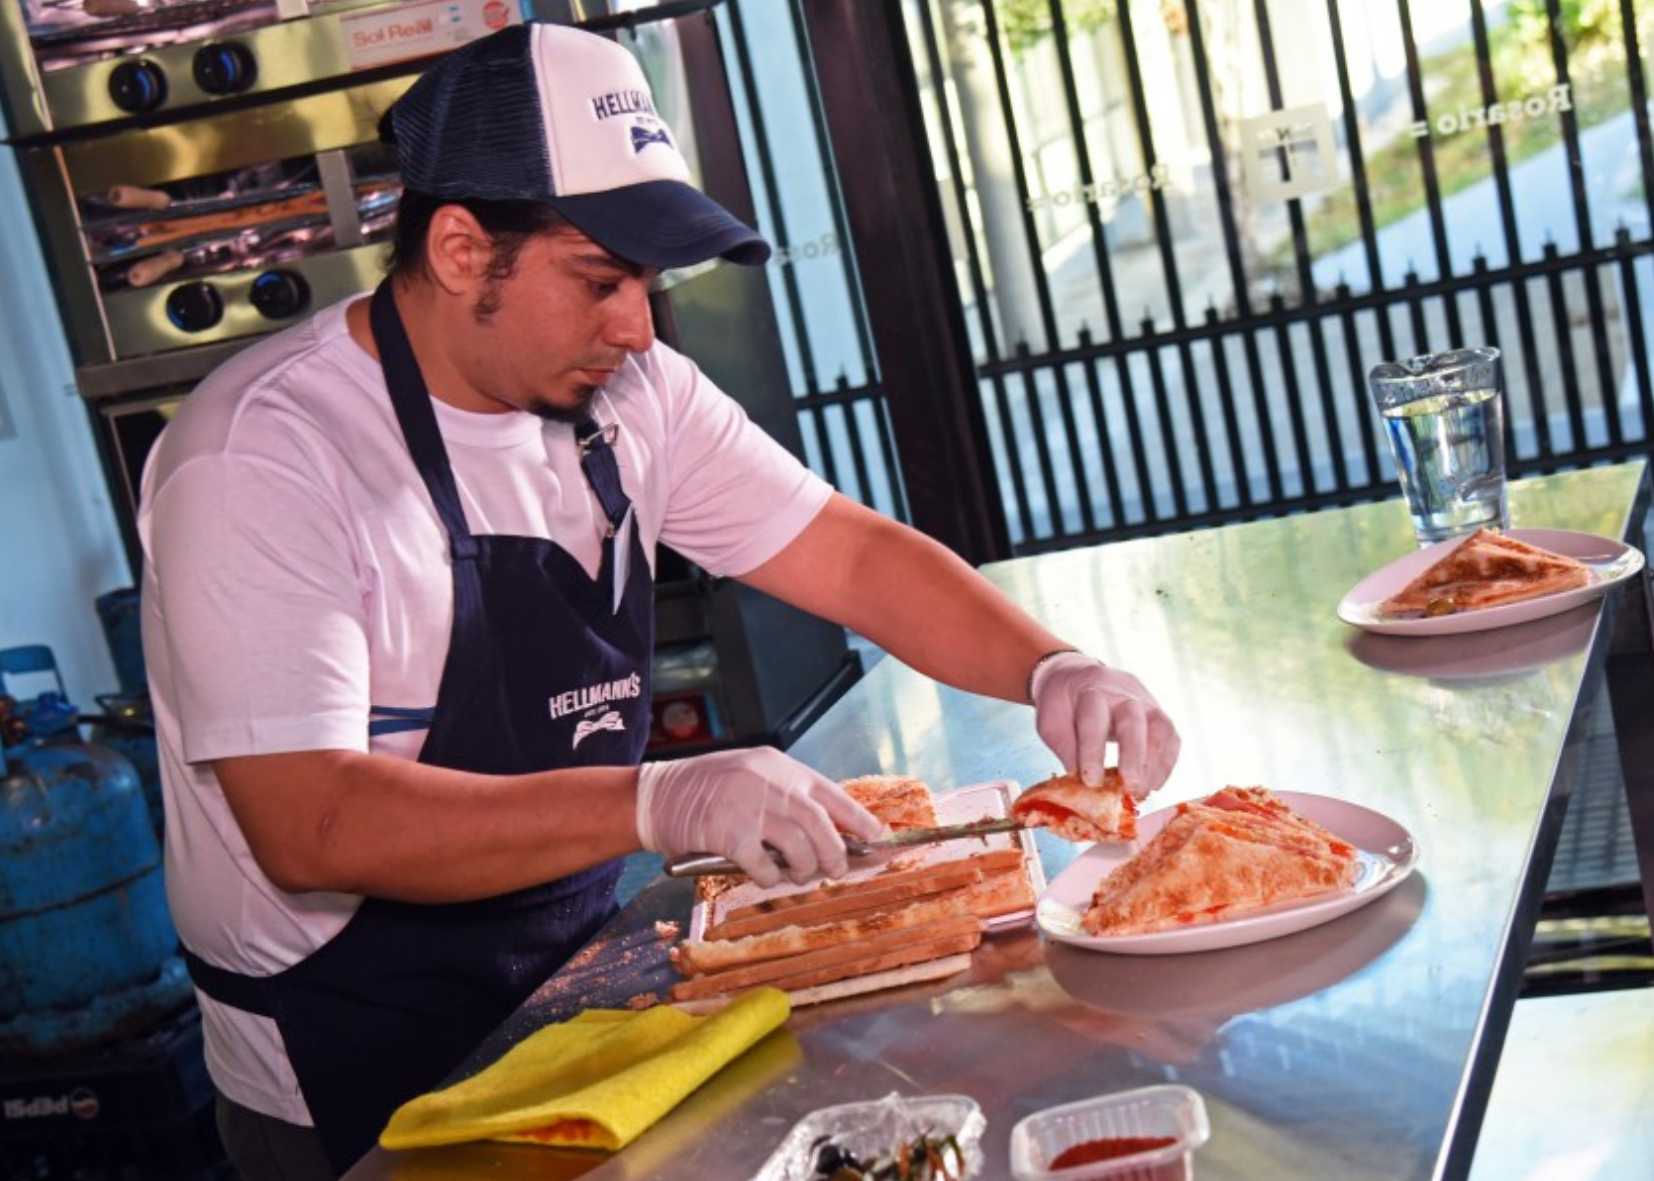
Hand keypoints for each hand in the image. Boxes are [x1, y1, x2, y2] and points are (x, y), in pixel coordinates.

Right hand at [635, 747, 885, 887]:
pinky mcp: (729, 833)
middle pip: (823, 826)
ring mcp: (750, 807)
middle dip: (835, 854)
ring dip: (803, 869)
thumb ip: (785, 797)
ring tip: (796, 874)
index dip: (861, 820)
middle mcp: (771, 782)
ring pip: (800, 848)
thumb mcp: (751, 776)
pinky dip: (769, 877)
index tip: (879, 839)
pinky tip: (762, 874)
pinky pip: (764, 867)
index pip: (833, 794)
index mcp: (780, 766)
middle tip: (834, 870)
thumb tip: (826, 833)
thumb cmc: (705, 791)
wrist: (655, 795)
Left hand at [1031, 652, 1179, 798]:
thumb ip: (1063, 745)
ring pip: (1160, 728)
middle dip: (1133, 756)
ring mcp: (1146, 702)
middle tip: (1129, 788)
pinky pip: (1171, 738)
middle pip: (1133, 720)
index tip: (1091, 781)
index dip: (1093, 750)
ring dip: (1154, 765)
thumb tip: (1079, 777)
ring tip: (1140, 794)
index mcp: (1090, 690)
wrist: (1078, 679)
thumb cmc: (1063, 704)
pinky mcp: (1159, 715)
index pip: (1094, 718)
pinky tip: (1153, 786)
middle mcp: (1123, 692)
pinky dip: (1165, 765)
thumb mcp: (1051, 719)